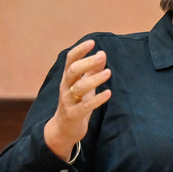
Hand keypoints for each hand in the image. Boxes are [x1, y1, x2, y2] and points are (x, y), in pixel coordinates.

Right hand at [43, 40, 111, 160]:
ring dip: (94, 79)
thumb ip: (92, 71)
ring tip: (109, 72)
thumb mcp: (84, 85)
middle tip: (102, 56)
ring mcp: (68, 101)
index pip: (70, 60)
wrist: (64, 129)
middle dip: (86, 62)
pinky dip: (97, 99)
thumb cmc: (76, 103)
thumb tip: (102, 54)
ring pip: (78, 88)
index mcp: (68, 78)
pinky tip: (108, 93)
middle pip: (72, 71)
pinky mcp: (74, 115)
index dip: (79, 51)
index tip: (92, 42)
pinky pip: (85, 106)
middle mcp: (65, 88)